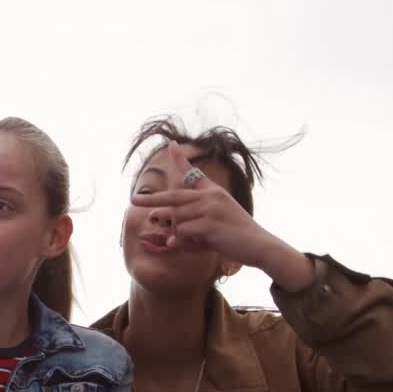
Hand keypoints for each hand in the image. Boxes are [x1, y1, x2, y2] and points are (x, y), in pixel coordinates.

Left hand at [131, 141, 314, 290]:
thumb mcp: (215, 223)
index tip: (171, 144)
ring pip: (177, 218)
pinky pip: (183, 231)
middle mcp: (211, 196)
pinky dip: (179, 241)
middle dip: (152, 199)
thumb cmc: (236, 237)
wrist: (259, 245)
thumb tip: (170, 233)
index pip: (192, 174)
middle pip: (174, 196)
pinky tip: (179, 247)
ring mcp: (210, 208)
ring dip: (174, 233)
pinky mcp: (209, 224)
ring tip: (176, 243)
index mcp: (213, 192)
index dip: (180, 160)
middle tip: (133, 200)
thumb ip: (194, 223)